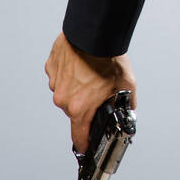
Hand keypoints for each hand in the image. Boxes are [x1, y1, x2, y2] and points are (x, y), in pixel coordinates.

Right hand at [44, 32, 136, 153]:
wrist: (94, 33)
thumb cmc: (108, 57)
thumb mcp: (127, 85)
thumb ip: (127, 104)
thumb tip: (129, 111)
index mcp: (80, 108)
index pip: (79, 136)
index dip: (85, 143)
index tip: (87, 147)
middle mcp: (63, 99)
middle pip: (74, 111)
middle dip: (85, 105)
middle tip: (97, 90)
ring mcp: (55, 83)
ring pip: (66, 92)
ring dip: (76, 88)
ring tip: (90, 73)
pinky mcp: (51, 68)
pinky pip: (60, 76)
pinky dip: (69, 73)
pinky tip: (81, 64)